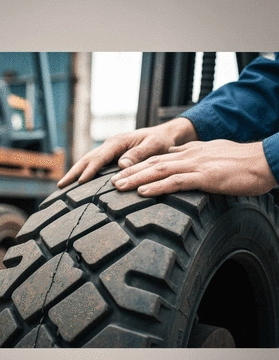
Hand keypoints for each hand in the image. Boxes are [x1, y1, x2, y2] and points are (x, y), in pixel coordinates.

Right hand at [57, 118, 197, 187]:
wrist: (166, 135)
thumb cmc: (161, 141)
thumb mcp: (154, 146)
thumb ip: (138, 155)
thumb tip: (121, 167)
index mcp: (117, 142)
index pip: (99, 158)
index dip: (89, 170)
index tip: (79, 183)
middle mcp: (110, 145)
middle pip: (87, 159)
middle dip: (73, 172)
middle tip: (60, 186)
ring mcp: (109, 150)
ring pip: (88, 161)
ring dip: (75, 173)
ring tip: (63, 186)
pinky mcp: (112, 156)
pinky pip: (94, 164)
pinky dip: (84, 172)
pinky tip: (78, 182)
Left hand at [111, 139, 276, 196]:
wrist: (264, 160)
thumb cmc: (239, 162)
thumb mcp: (210, 155)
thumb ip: (191, 157)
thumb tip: (174, 160)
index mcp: (188, 153)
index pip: (156, 158)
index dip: (136, 166)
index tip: (120, 174)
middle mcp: (187, 156)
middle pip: (151, 163)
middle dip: (129, 173)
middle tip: (110, 182)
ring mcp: (195, 166)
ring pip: (158, 171)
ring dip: (136, 179)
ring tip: (117, 187)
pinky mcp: (206, 177)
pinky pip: (176, 182)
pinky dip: (157, 187)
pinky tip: (142, 193)